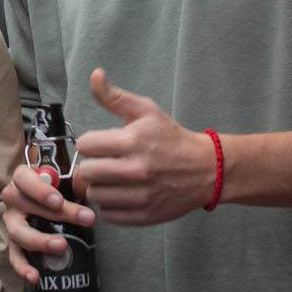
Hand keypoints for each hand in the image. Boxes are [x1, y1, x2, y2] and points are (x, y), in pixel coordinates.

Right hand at [1, 162, 94, 284]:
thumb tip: (91, 189)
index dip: (40, 190)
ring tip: (62, 246)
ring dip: (40, 241)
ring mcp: (11, 222)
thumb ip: (75, 181)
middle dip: (55, 215)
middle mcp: (12, 199)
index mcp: (21, 178)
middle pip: (25, 205)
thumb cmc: (55, 187)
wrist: (44, 199)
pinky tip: (35, 276)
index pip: (24, 178)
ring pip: (19, 232)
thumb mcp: (64, 179)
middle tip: (81, 220)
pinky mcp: (14, 242)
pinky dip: (23, 268)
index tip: (58, 200)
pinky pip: (15, 256)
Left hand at [71, 69, 215, 225]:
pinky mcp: (145, 216)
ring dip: (100, 187)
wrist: (205, 170)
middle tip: (106, 162)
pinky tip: (122, 193)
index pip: (86, 146)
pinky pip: (108, 215)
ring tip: (114, 178)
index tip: (100, 144)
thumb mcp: (146, 110)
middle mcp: (136, 170)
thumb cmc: (171, 138)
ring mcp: (141, 196)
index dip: (90, 143)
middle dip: (93, 165)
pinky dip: (111, 206)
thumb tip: (95, 75)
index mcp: (133, 141)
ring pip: (95, 195)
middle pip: (87, 173)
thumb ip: (114, 96)